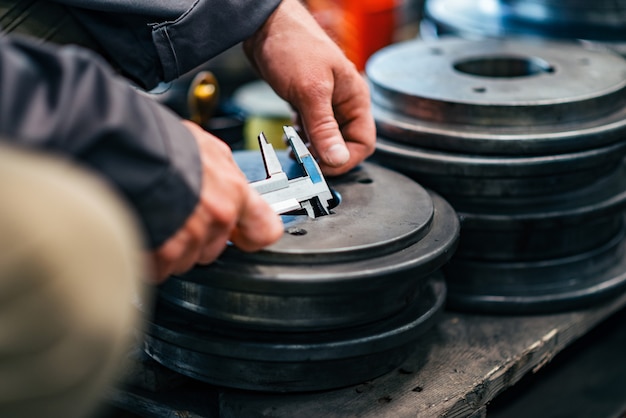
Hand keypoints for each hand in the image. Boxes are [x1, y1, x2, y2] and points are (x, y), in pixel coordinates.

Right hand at [149, 121, 283, 282]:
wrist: (123, 150)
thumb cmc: (160, 142)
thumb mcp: (205, 147)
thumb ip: (223, 172)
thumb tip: (225, 181)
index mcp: (234, 191)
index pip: (265, 230)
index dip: (252, 236)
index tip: (242, 236)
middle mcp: (218, 216)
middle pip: (214, 248)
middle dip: (195, 239)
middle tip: (175, 214)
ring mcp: (193, 236)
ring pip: (186, 260)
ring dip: (170, 248)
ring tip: (154, 218)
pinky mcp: (165, 252)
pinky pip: (160, 268)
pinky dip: (148, 257)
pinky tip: (141, 231)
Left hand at [243, 0, 375, 175]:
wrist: (264, 24)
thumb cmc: (293, 46)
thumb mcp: (310, 91)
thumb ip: (324, 128)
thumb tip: (338, 160)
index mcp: (356, 98)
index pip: (364, 142)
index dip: (345, 160)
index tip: (322, 167)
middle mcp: (344, 103)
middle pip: (345, 144)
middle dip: (325, 155)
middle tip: (304, 158)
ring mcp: (326, 103)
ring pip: (327, 139)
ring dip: (312, 148)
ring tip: (294, 147)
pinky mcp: (309, 102)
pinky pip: (312, 129)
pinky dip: (302, 138)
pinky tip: (290, 135)